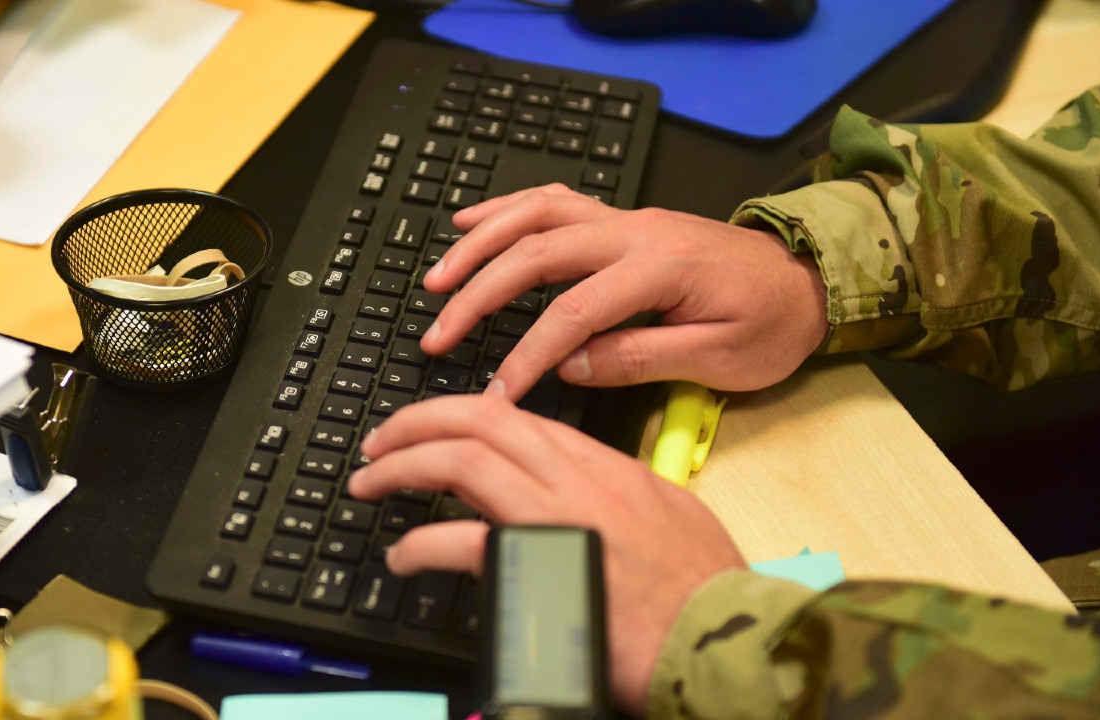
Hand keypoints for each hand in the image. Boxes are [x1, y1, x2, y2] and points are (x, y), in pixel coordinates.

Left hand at [347, 394, 745, 715]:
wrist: (729, 635)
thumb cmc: (705, 587)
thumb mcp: (668, 514)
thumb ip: (616, 493)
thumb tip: (579, 490)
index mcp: (604, 466)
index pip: (516, 418)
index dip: (461, 414)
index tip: (432, 426)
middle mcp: (576, 480)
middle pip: (479, 423)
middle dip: (417, 423)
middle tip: (379, 442)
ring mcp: (556, 520)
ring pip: (460, 463)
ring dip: (402, 466)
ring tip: (370, 481)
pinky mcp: (540, 569)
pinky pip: (461, 543)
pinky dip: (419, 545)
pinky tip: (402, 557)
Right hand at [420, 184, 827, 400]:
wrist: (808, 280)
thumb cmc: (774, 323)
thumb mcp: (721, 359)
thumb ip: (641, 359)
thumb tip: (571, 365)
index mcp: (662, 268)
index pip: (574, 313)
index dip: (528, 356)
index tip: (497, 393)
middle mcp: (637, 232)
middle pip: (537, 252)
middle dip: (479, 293)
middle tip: (439, 332)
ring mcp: (628, 220)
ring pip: (537, 213)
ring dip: (481, 242)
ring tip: (438, 277)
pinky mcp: (625, 222)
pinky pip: (555, 202)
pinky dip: (507, 210)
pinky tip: (472, 222)